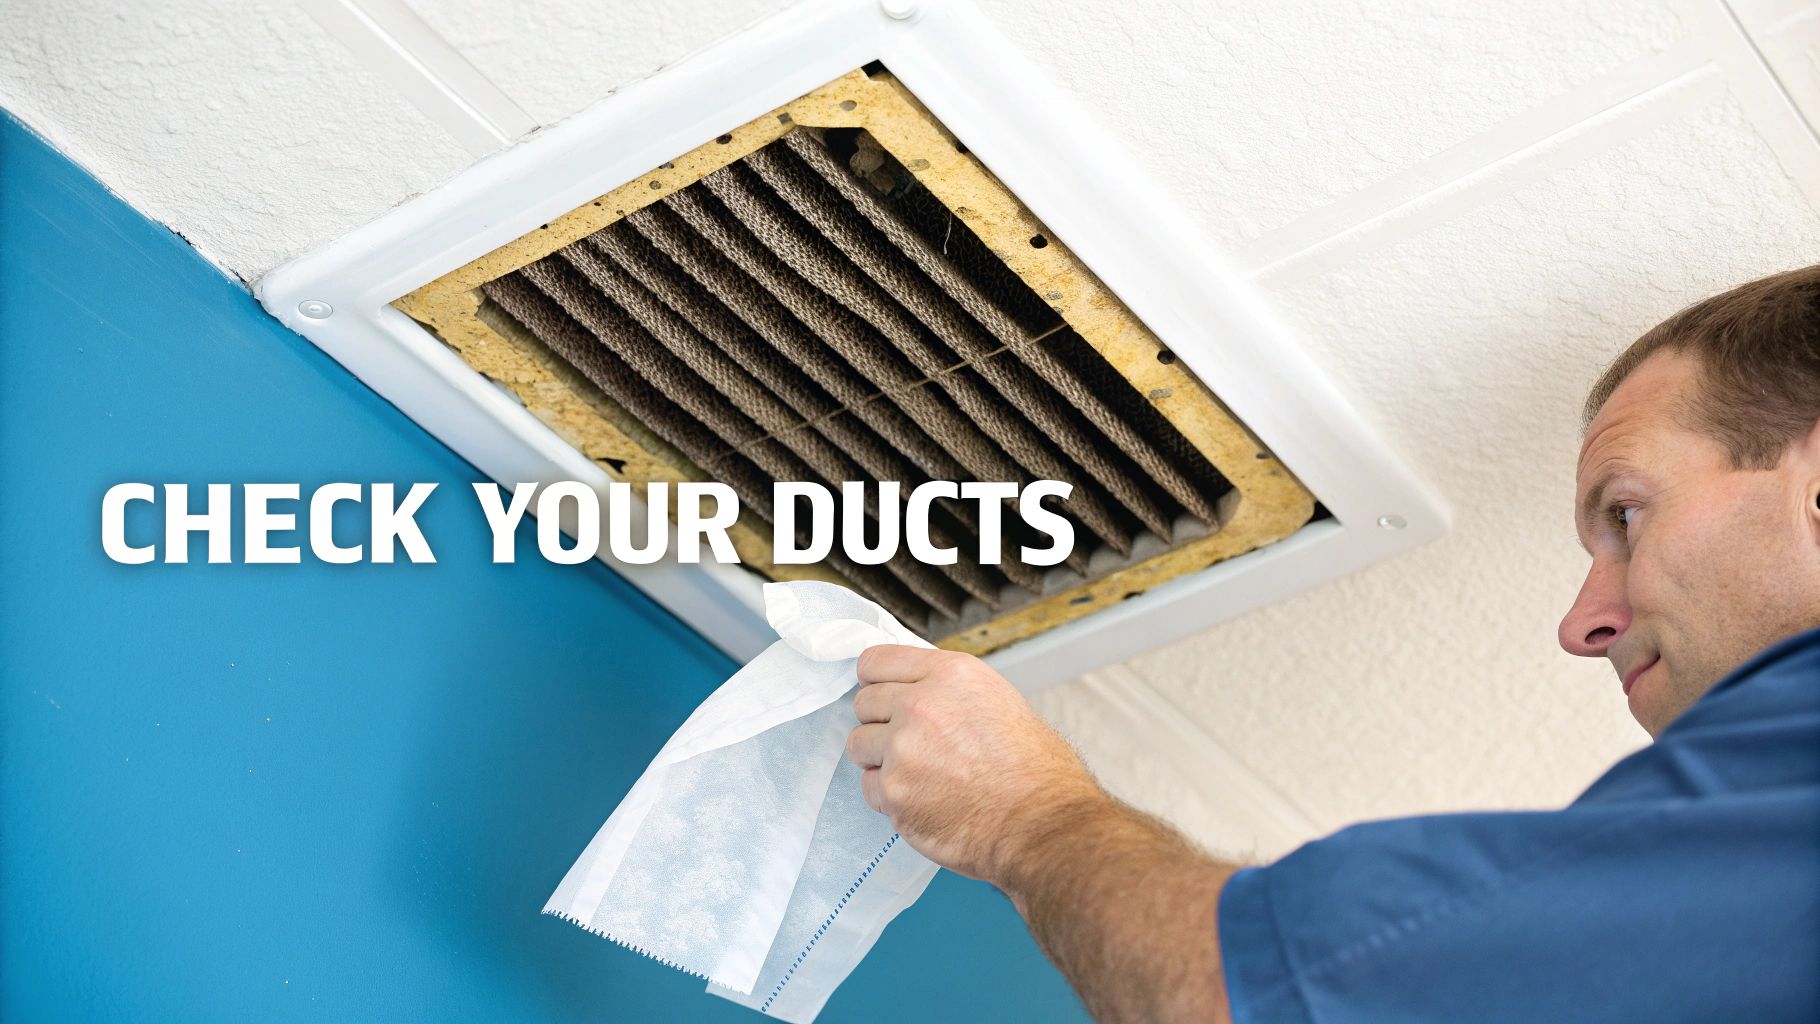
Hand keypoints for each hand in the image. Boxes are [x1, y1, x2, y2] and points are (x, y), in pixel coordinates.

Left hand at [844, 645, 1107, 884]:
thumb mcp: (999, 701)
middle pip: (863, 703)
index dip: (877, 681)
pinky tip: (924, 800)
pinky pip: (869, 788)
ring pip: (859, 745)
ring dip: (880, 759)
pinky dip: (889, 796)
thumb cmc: (1035, 770)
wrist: (1041, 824)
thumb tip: (913, 692)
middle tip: (911, 744)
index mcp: (951, 675)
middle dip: (881, 723)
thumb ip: (948, 692)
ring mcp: (902, 750)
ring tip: (919, 774)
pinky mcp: (893, 793)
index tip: (882, 696)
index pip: (876, 661)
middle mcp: (920, 705)